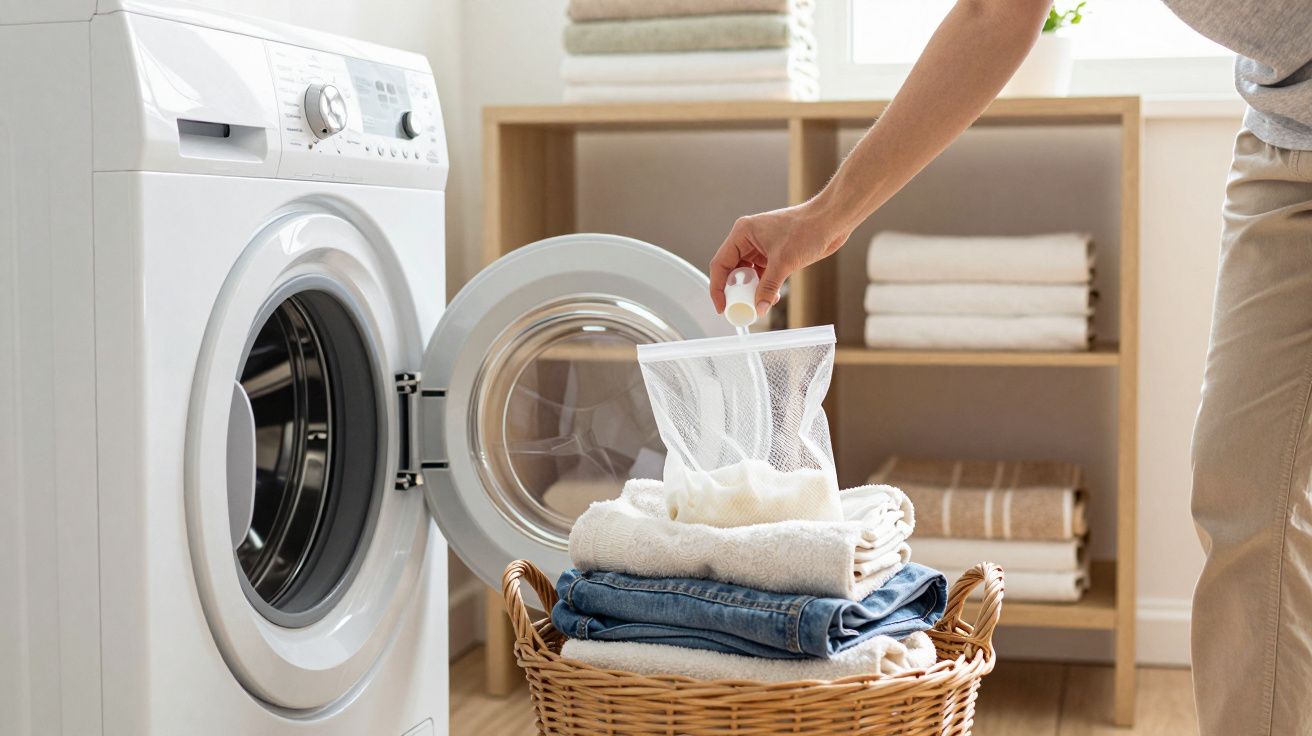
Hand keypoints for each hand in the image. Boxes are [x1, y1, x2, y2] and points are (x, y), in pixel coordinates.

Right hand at [709, 202, 850, 315]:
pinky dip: (764, 287)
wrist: (831, 221)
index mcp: (743, 233)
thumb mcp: (784, 262)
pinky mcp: (773, 254)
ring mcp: (761, 246)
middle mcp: (748, 239)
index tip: (722, 306)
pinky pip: (762, 274)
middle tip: (740, 308)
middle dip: (736, 291)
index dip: (718, 287)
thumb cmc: (808, 229)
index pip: (721, 264)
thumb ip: (768, 287)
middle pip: (732, 270)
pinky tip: (772, 296)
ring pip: (747, 274)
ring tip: (759, 303)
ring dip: (752, 290)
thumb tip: (759, 307)